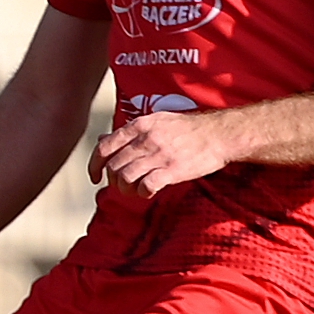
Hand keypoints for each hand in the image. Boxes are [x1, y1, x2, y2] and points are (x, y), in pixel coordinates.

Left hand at [92, 105, 235, 197]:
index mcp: (138, 126)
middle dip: (113, 181)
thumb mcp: (154, 121)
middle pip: (114, 166)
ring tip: (134, 191)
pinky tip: (148, 192)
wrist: (219, 134)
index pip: (104, 147)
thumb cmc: (186, 129)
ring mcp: (159, 155)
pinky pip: (146, 186)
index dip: (94, 165)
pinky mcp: (173, 170)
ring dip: (125, 189)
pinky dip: (142, 192)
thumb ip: (128, 132)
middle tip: (121, 186)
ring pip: (126, 177)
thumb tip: (101, 139)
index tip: (95, 177)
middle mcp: (145, 140)